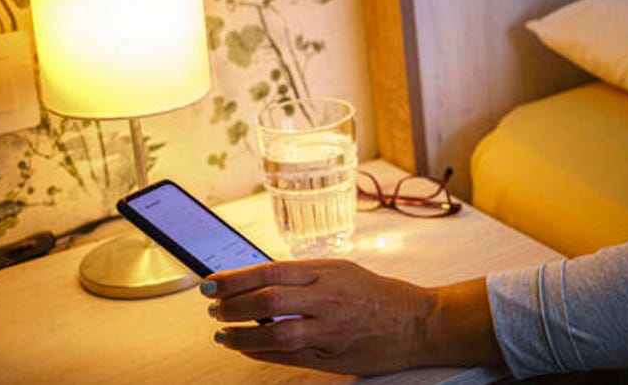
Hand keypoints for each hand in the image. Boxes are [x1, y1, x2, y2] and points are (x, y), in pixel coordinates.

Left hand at [202, 259, 501, 375]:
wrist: (417, 323)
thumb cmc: (378, 294)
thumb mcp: (342, 271)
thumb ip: (303, 276)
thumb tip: (258, 282)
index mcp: (328, 271)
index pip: (271, 271)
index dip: (234, 278)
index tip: (210, 283)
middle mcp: (328, 298)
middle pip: (268, 301)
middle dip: (232, 306)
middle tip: (213, 308)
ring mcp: (331, 329)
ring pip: (275, 335)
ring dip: (242, 336)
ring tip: (224, 334)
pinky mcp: (333, 356)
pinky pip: (289, 357)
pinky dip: (262, 353)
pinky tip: (247, 348)